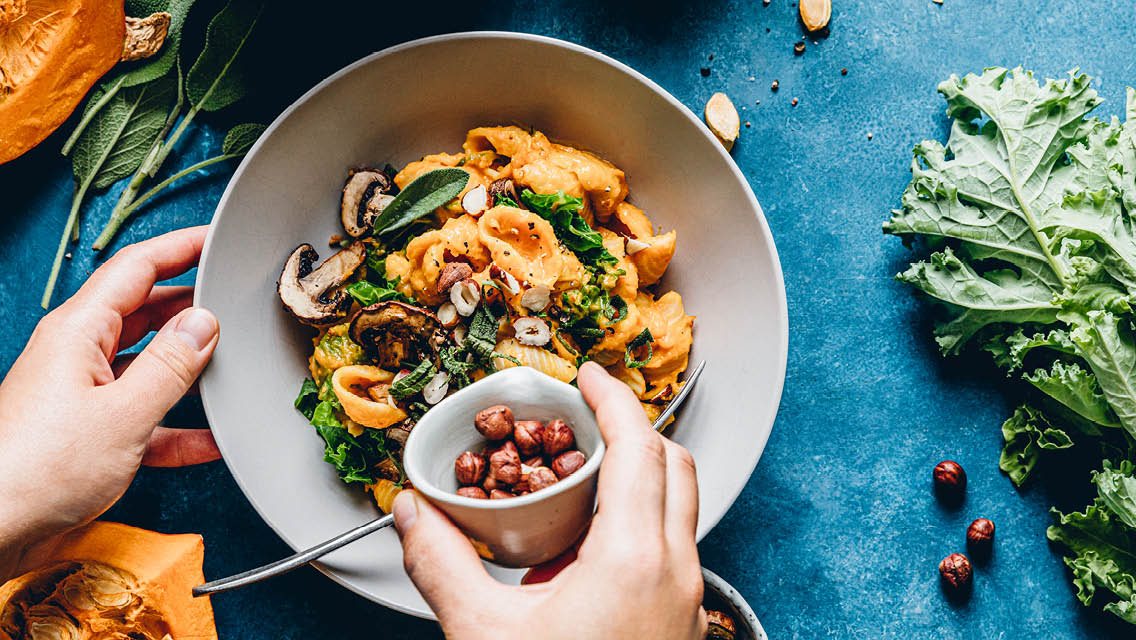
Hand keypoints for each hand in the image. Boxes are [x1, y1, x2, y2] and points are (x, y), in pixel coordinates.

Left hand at [0, 227, 220, 578]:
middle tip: (236, 302)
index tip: (217, 239)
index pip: (136, 268)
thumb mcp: (123, 413)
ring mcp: (82, 394)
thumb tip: (205, 324)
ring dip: (188, 368)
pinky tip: (212, 440)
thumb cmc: (37, 470)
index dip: (180, 248)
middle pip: (144, 312)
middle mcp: (77, 355)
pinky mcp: (88, 434)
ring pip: (146, 364)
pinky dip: (179, 426)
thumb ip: (171, 366)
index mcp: (77, 332)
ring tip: (232, 366)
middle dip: (191, 306)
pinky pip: (144, 418)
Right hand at [392, 361, 706, 638]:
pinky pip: (674, 549)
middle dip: (632, 427)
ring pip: (681, 507)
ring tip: (582, 476)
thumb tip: (413, 514)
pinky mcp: (681, 628)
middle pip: (675, 465)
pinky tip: (588, 548)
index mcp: (635, 560)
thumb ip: (440, 562)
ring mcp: (687, 604)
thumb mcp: (482, 634)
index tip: (588, 377)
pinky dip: (642, 520)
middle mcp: (677, 574)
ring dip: (641, 475)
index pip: (638, 446)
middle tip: (586, 416)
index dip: (613, 398)